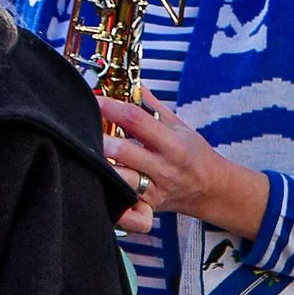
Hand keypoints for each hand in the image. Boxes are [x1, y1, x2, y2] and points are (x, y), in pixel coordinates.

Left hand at [97, 90, 267, 239]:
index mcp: (173, 143)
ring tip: (84, 155)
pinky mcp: (149, 209)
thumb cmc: (193, 154)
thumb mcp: (179, 126)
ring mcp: (156, 191)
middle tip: (81, 129)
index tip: (94, 100)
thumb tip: (133, 84)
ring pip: (121, 181)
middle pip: (125, 151)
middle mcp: (164, 168)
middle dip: (101, 140)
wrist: (212, 189)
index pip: (136, 120)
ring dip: (101, 168)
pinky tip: (98, 188)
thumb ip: (153, 107)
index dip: (111, 107)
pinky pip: (129, 210)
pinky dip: (113, 202)